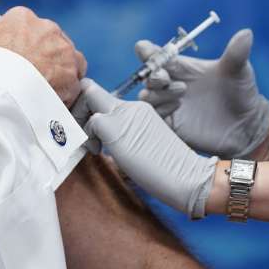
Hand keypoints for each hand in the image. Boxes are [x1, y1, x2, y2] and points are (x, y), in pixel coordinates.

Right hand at [0, 7, 86, 105]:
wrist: (0, 86)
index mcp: (22, 18)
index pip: (23, 25)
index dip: (16, 42)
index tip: (9, 58)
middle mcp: (47, 30)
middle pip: (48, 41)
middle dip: (40, 55)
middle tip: (26, 75)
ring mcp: (63, 52)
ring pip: (66, 59)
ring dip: (59, 69)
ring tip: (42, 87)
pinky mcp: (72, 76)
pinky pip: (74, 82)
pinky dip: (66, 90)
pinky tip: (52, 100)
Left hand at [79, 79, 217, 218]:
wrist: (190, 177)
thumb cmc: (168, 172)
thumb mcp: (142, 146)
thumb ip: (126, 137)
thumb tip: (100, 144)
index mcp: (140, 110)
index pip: (105, 95)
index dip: (89, 106)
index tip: (88, 129)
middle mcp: (132, 107)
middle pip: (91, 91)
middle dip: (79, 111)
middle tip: (85, 136)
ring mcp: (125, 115)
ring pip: (88, 100)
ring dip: (81, 122)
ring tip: (94, 146)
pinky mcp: (117, 128)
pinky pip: (92, 122)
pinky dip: (88, 136)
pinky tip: (100, 152)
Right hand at [137, 29, 268, 158]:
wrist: (246, 126)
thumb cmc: (242, 93)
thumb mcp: (240, 72)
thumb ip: (237, 53)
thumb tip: (247, 33)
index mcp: (182, 66)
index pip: (157, 55)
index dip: (147, 51)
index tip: (144, 49)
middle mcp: (171, 84)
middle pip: (148, 76)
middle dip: (152, 74)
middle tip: (164, 76)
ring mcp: (169, 104)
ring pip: (147, 96)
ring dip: (157, 92)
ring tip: (180, 91)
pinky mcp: (171, 124)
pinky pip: (154, 117)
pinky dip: (160, 110)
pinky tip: (177, 107)